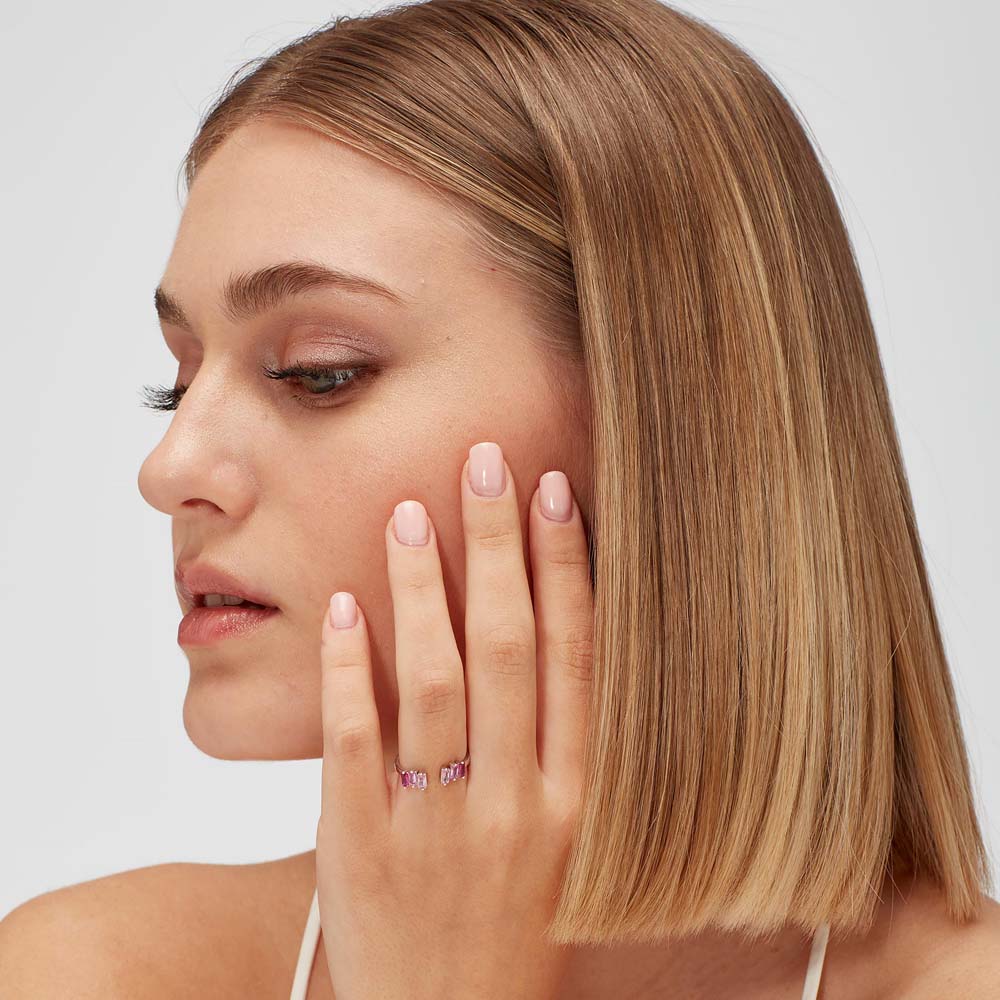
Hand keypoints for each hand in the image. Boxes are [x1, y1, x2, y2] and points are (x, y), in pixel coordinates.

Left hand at [315, 440, 593, 999]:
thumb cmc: (524, 938)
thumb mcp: (578, 852)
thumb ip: (574, 755)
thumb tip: (569, 640)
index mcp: (579, 800)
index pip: (578, 656)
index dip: (568, 568)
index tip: (556, 494)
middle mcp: (515, 802)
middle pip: (507, 646)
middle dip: (497, 544)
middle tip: (484, 462)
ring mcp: (436, 822)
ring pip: (431, 679)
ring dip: (421, 587)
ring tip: (407, 512)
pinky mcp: (362, 842)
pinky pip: (351, 740)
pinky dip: (347, 667)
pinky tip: (342, 604)